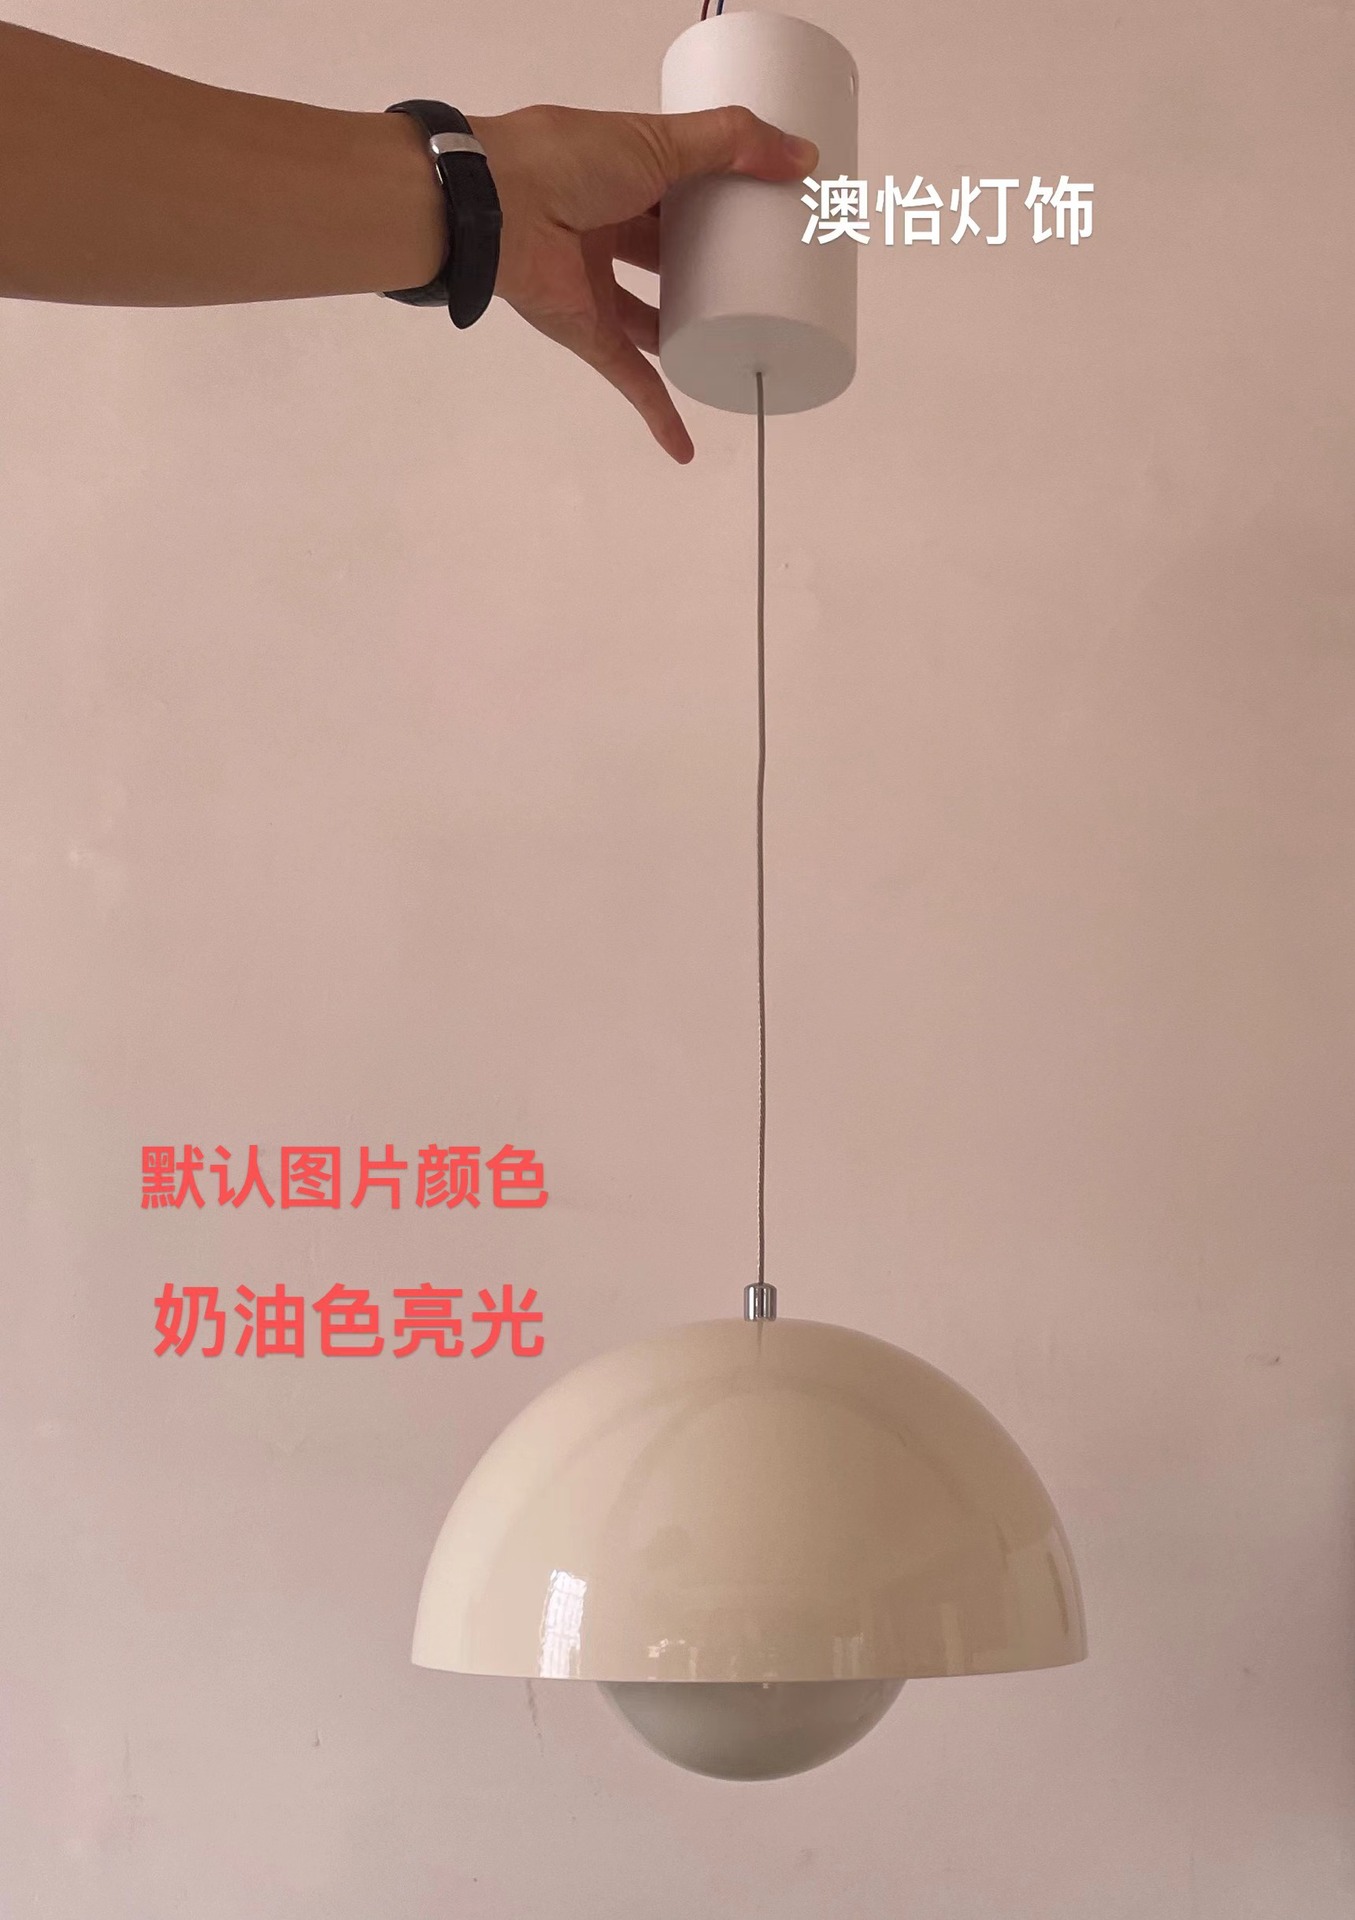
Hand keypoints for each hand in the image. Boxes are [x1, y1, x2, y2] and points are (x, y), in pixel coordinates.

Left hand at [466, 104, 817, 462]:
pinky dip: (658, 413)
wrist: (492, 210)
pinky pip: (631, 381)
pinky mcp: (590, 334)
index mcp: (622, 176)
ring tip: (740, 347)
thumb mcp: (658, 140)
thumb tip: (803, 157)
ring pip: (653, 321)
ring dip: (688, 336)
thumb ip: (729, 143)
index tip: (766, 213)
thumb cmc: (566, 162)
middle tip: (764, 283)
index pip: (681, 189)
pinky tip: (686, 446)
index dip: (720, 199)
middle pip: (669, 257)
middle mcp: (608, 230)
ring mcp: (598, 287)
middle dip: (710, 270)